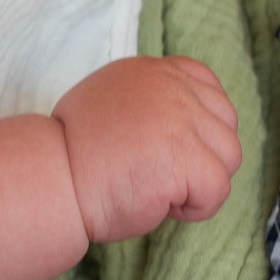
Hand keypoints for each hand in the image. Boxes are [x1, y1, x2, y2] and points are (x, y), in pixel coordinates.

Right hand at [55, 57, 241, 243]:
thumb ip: (150, 100)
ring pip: (228, 158)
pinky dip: (195, 207)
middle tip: (158, 172)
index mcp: (154, 71)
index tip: (170, 147)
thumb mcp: (111, 100)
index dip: (199, 127)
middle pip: (225, 126)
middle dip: (201, 157)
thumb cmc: (75, 153)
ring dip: (199, 183)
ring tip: (157, 188)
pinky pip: (217, 189)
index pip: (209, 88)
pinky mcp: (184, 159)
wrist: (51, 179)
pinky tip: (160, 204)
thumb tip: (185, 123)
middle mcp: (172, 88)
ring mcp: (181, 120)